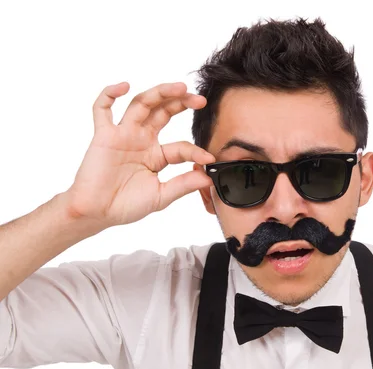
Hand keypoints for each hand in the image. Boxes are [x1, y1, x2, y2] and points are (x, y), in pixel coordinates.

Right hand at [64, 82, 215, 227]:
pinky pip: (102, 109)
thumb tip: (208, 178)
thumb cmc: (125, 205)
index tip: (209, 158)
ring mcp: (123, 135)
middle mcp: (141, 139)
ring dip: (159, 93)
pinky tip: (124, 86)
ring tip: (179, 87)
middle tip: (200, 100)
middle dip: (181, 103)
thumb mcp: (160, 196)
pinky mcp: (103, 135)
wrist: (96, 213)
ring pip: (141, 104)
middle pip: (163, 112)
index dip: (195, 150)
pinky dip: (109, 94)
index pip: (181, 146)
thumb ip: (183, 185)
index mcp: (157, 155)